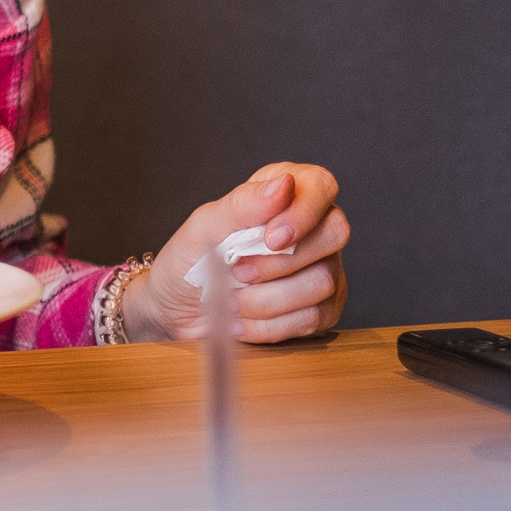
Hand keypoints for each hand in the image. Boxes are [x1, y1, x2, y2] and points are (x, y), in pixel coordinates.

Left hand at [119, 163, 348, 344]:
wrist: (177, 311)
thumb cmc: (191, 260)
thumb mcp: (205, 226)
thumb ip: (244, 204)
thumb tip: (284, 185)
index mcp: (284, 194)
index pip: (321, 186)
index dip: (303, 213)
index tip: (271, 238)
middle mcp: (312, 229)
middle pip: (334, 234)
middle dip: (281, 262)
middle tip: (239, 272)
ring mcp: (323, 269)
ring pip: (323, 281)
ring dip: (267, 298)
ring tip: (232, 299)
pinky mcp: (321, 309)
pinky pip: (313, 318)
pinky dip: (269, 324)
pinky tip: (242, 321)